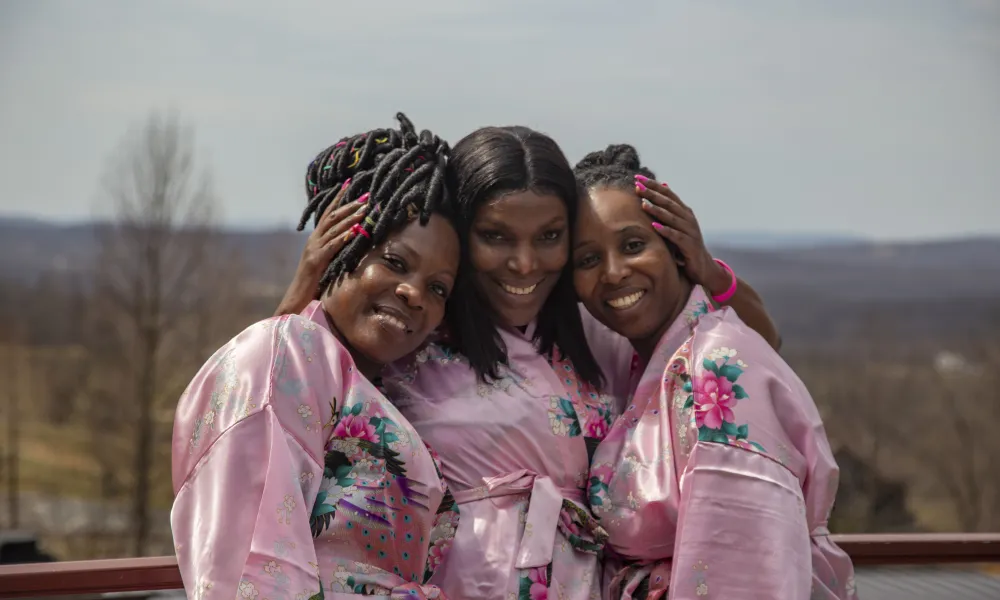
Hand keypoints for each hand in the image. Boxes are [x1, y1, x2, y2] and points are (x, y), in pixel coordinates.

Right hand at [275, 185, 365, 315]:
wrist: (297, 296)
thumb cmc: (313, 281)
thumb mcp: (324, 260)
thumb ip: (332, 248)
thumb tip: (348, 238)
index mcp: (315, 238)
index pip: (327, 214)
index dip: (338, 199)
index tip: (348, 186)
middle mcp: (314, 240)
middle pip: (332, 217)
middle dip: (349, 205)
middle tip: (365, 196)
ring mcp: (314, 249)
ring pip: (333, 229)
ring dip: (350, 218)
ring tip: (364, 210)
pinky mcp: (317, 261)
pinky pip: (332, 246)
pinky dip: (343, 237)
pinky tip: (354, 231)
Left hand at [634, 175, 730, 294]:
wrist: (703, 266)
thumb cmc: (686, 244)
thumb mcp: (678, 224)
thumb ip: (670, 207)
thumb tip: (663, 185)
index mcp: (684, 211)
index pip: (668, 194)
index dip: (653, 185)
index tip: (637, 178)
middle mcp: (688, 218)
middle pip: (668, 203)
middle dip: (652, 194)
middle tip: (637, 186)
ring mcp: (690, 231)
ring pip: (671, 218)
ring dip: (657, 210)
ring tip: (643, 204)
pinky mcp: (689, 245)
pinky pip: (676, 236)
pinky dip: (666, 231)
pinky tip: (655, 227)